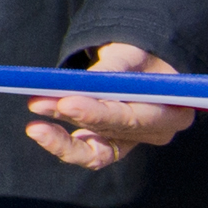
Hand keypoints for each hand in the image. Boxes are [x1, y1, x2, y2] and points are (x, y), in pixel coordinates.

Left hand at [29, 42, 198, 164]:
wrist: (140, 67)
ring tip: (35, 108)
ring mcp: (132, 141)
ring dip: (60, 133)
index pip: (132, 117)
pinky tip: (39, 129)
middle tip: (38, 102)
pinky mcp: (110, 145)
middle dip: (72, 117)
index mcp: (173, 111)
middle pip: (110, 132)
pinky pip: (86, 152)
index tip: (67, 102)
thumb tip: (84, 82)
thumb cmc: (140, 59)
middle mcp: (156, 132)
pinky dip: (61, 142)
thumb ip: (112, 69)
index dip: (98, 113)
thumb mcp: (131, 55)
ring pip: (94, 151)